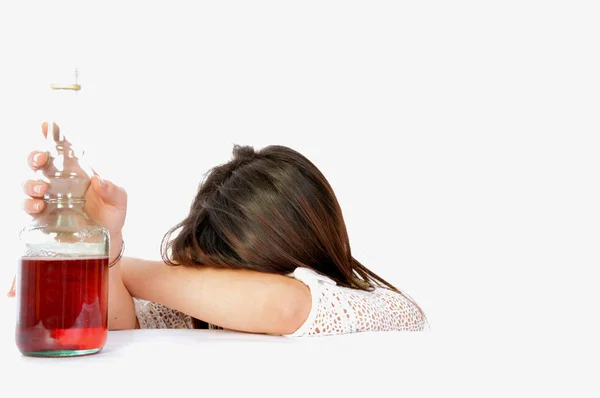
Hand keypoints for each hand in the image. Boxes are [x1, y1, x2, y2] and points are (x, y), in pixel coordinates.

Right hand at [23, 122, 127, 262]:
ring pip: (28, 184)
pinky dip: (28, 204)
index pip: (62, 149)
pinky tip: (37, 206)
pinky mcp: (42, 217)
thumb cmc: (112, 214)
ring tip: (41, 189)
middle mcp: (59, 182)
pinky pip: (27, 207)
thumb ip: (113, 190)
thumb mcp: (119, 200)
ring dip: (30, 183)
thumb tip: (99, 181)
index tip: (47, 125)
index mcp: (77, 171)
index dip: (53, 135)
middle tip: (41, 159)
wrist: (107, 240)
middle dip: (34, 156)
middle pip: (38, 163)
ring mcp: (48, 198)